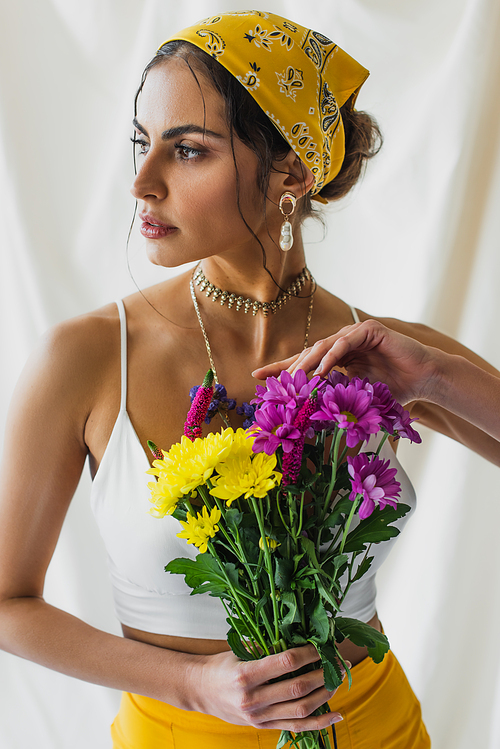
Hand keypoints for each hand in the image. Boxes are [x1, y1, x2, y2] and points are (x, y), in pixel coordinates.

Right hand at [194, 644, 343, 731]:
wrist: (199, 690)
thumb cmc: (220, 665)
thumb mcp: (239, 650)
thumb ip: (267, 647)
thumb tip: (299, 637)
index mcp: (246, 674)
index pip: (286, 662)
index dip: (308, 653)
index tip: (323, 645)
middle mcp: (253, 699)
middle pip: (297, 687)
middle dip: (324, 673)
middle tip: (339, 662)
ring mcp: (259, 717)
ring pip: (301, 709)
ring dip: (325, 694)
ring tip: (339, 680)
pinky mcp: (263, 727)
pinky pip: (296, 727)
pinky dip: (320, 723)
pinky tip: (336, 714)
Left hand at [252, 319, 439, 404]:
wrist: (424, 381)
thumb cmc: (395, 391)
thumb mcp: (358, 399)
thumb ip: (337, 403)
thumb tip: (314, 423)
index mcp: (337, 358)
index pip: (304, 363)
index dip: (281, 369)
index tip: (257, 377)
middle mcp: (342, 343)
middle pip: (308, 353)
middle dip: (287, 367)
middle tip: (268, 380)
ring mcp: (355, 334)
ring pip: (323, 346)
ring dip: (307, 363)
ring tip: (294, 380)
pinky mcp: (369, 330)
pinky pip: (345, 343)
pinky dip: (332, 356)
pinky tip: (321, 370)